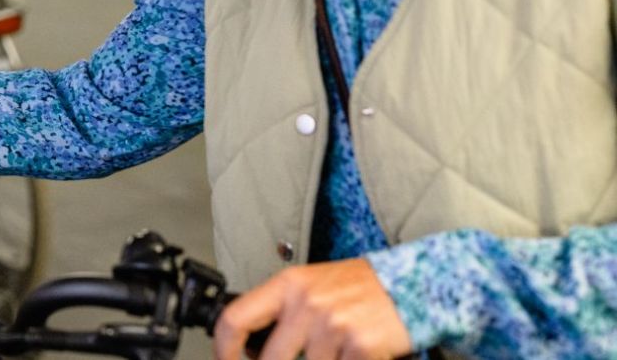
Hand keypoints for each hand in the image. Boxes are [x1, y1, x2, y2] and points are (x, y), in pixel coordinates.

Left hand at [214, 259, 413, 359]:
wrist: (413, 283)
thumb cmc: (358, 288)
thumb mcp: (312, 286)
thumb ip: (281, 311)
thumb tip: (252, 347)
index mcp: (288, 285)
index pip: (236, 318)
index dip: (223, 348)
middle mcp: (307, 303)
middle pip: (270, 359)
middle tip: (301, 358)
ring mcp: (334, 326)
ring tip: (340, 348)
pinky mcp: (361, 346)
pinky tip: (359, 353)